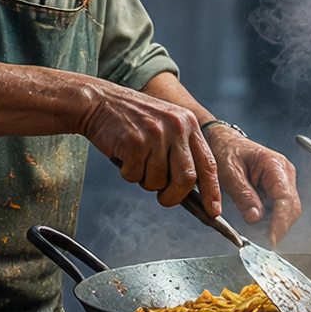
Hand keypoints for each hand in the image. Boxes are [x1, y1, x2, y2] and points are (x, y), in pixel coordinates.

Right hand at [78, 81, 215, 213]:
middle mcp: (176, 126)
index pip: (208, 163)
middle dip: (174, 196)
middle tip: (164, 198)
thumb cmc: (130, 119)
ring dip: (144, 180)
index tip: (213, 210)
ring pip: (158, 181)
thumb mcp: (165, 124)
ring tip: (136, 160)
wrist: (97, 101)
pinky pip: (134, 176)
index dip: (211, 190)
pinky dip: (127, 173)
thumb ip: (180, 150)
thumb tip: (190, 188)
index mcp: (188, 123)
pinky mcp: (135, 142)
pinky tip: (123, 154)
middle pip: (186, 178)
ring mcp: (156, 134)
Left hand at [206, 126, 302, 243]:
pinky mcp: (277, 189)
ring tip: (259, 238)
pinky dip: (272, 221)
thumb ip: (242, 194)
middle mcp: (284, 173)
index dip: (280, 222)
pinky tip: (260, 228)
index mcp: (275, 165)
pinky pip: (280, 209)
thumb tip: (255, 218)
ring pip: (288, 211)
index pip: (286, 199)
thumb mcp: (228, 172)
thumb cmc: (225, 150)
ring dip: (276, 226)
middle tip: (263, 245)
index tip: (271, 239)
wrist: (223, 140)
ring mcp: (283, 181)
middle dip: (279, 228)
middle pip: (291, 208)